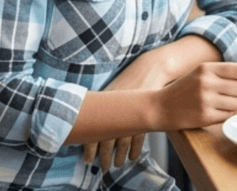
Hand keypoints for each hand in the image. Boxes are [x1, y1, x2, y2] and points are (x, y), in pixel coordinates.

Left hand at [83, 50, 169, 170]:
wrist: (149, 68)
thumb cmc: (127, 78)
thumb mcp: (111, 89)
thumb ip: (101, 105)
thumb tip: (87, 123)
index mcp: (105, 102)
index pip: (94, 130)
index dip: (90, 147)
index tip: (88, 159)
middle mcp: (117, 109)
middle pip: (107, 139)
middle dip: (104, 156)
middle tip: (104, 167)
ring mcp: (132, 113)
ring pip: (123, 141)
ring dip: (119, 156)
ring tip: (117, 164)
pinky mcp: (146, 115)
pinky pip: (139, 137)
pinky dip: (135, 149)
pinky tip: (132, 156)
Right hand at [157, 62, 236, 130]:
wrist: (162, 106)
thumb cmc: (184, 89)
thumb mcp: (199, 73)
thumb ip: (221, 72)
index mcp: (206, 68)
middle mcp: (206, 82)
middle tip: (231, 95)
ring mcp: (206, 100)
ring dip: (232, 105)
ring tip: (218, 103)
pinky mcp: (205, 116)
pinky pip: (228, 116)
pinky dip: (224, 115)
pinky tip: (212, 111)